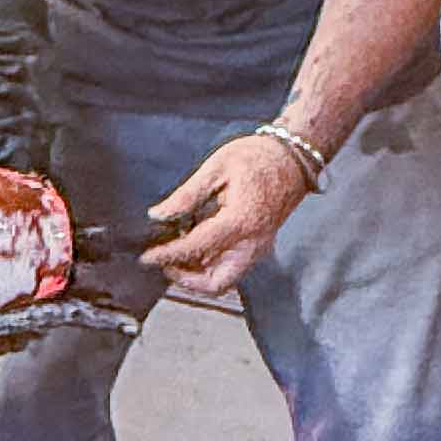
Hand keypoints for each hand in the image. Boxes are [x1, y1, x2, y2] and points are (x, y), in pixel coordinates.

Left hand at [139, 133, 312, 295]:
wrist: (293, 158)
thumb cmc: (258, 157)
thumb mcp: (217, 167)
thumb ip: (187, 195)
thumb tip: (158, 215)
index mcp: (241, 221)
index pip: (197, 249)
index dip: (168, 255)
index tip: (147, 257)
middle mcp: (252, 243)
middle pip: (216, 283)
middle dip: (186, 279)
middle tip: (164, 261)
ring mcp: (258, 247)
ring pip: (224, 279)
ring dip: (197, 273)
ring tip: (175, 251)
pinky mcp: (258, 246)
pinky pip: (231, 267)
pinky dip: (209, 264)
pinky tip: (194, 243)